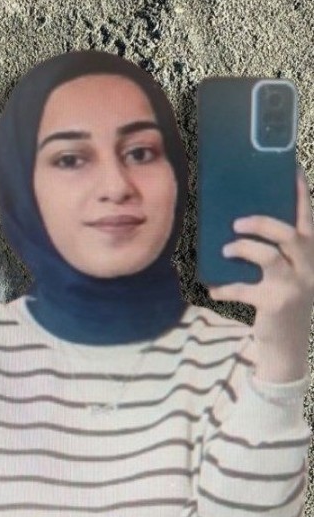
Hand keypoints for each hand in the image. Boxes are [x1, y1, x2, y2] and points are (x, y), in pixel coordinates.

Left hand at [208, 166, 313, 381]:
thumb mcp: (288, 273)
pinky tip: (212, 288)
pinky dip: (225, 288)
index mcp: (312, 254)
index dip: (302, 194)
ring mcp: (295, 286)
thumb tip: (239, 223)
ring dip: (244, 249)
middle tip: (237, 222)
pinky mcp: (276, 304)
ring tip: (226, 249)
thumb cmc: (282, 300)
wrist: (289, 345)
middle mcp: (310, 267)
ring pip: (270, 257)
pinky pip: (244, 289)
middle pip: (289, 234)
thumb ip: (278, 250)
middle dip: (262, 224)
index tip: (293, 170)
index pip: (309, 218)